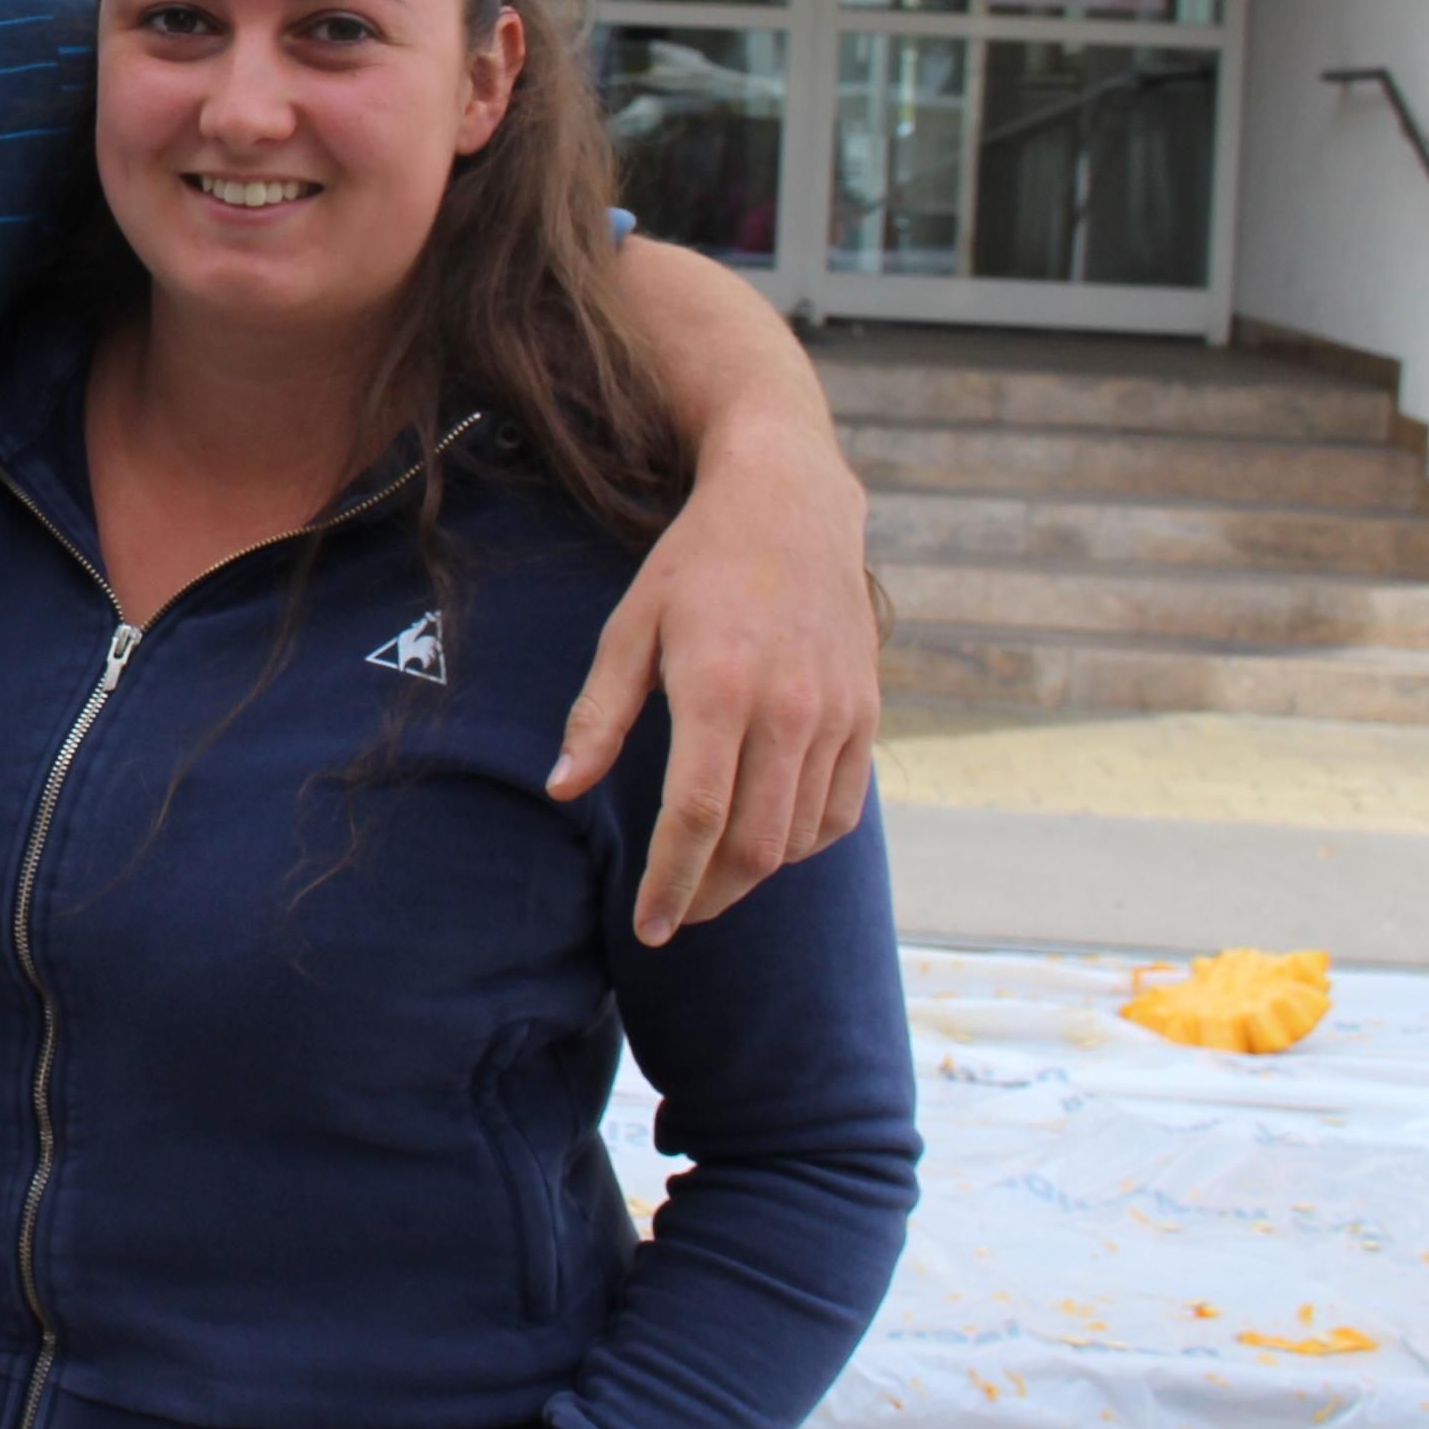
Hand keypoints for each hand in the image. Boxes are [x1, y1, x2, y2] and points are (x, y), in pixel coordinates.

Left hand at [549, 409, 879, 943]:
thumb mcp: (629, 626)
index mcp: (718, 687)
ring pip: (800, 837)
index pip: (695, 817)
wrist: (791, 504)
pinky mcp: (867, 713)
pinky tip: (767, 840)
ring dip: (753, 874)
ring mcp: (838, 713)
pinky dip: (804, 842)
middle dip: (709, 895)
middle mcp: (788, 708)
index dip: (669, 883)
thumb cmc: (695, 564)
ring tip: (709, 880)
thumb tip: (561, 790)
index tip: (648, 924)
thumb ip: (598, 715)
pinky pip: (840, 809)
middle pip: (754, 843)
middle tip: (673, 916)